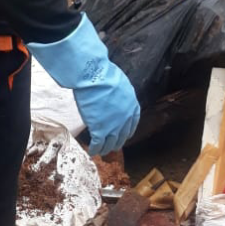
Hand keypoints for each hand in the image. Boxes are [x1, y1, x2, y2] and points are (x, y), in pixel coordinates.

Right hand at [27, 15, 140, 155]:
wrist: (93, 76)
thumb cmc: (103, 74)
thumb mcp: (119, 84)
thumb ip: (119, 94)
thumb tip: (113, 94)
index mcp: (132, 104)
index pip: (133, 122)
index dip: (128, 131)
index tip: (124, 135)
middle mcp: (126, 117)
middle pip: (123, 135)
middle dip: (117, 142)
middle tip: (111, 146)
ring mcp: (114, 125)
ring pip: (111, 143)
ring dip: (106, 148)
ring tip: (101, 151)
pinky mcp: (100, 129)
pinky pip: (98, 144)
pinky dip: (94, 149)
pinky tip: (91, 151)